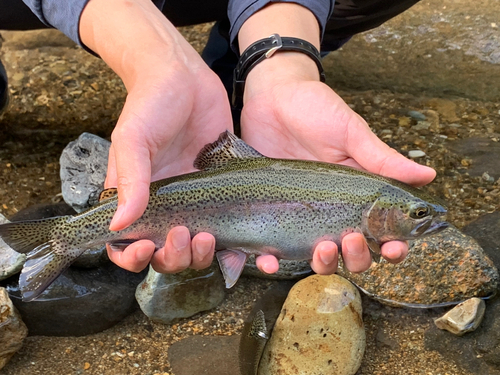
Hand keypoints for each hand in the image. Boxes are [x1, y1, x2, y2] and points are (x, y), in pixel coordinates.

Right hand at [80, 0, 230, 272]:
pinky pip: (230, 227)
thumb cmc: (149, 104)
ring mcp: (197, 201)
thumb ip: (128, 180)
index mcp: (137, 198)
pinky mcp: (223, 191)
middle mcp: (166, 206)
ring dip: (203, 255)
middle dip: (175, 257)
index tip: (146, 249)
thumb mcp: (133, 139)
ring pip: (199, 247)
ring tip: (210, 238)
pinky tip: (245, 248)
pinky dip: (236, 245)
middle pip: (167, 253)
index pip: (127, 244)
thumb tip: (119, 225)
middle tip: (185, 236)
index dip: (133, 257)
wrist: (185, 77)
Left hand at [241, 52, 434, 274]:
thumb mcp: (350, 133)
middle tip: (350, 240)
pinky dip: (273, 262)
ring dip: (324, 263)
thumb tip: (429, 176)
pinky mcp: (273, 213)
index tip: (393, 248)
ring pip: (319, 256)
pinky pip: (274, 247)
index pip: (382, 231)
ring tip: (322, 248)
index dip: (392, 246)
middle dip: (358, 257)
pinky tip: (271, 262)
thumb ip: (382, 158)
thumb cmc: (315, 110)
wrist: (272, 98)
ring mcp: (302, 214)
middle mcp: (333, 210)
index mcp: (359, 193)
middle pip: (353, 252)